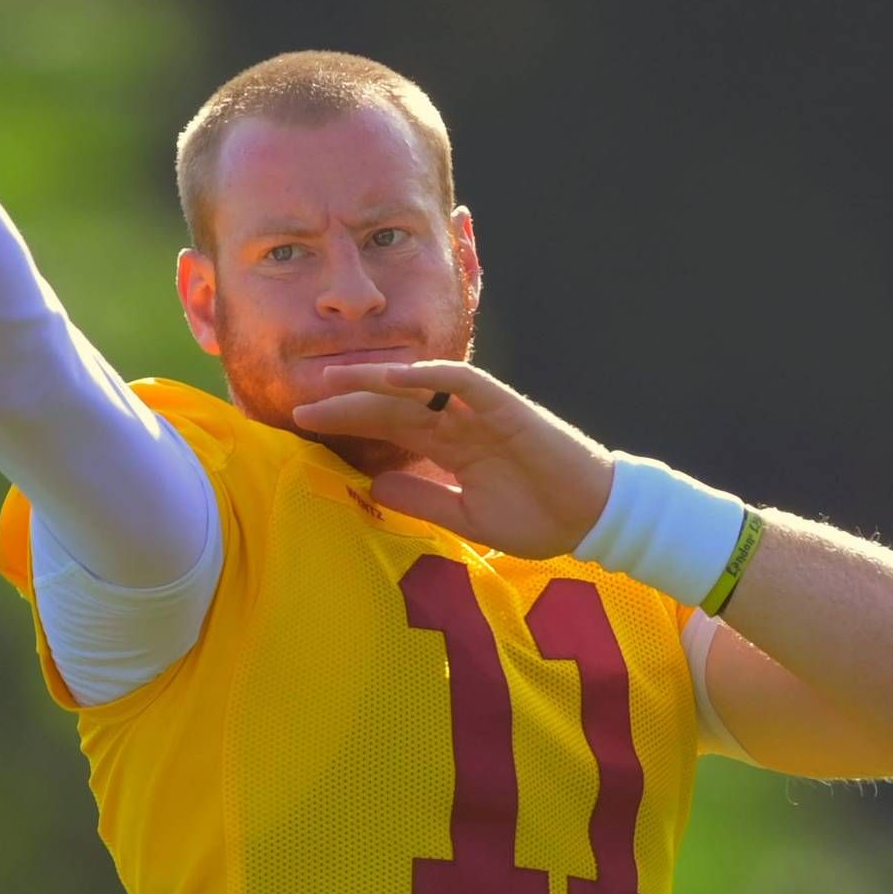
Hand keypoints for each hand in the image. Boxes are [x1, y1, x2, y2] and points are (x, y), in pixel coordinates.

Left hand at [290, 360, 615, 559]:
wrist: (592, 517)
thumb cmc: (538, 517)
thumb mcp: (466, 517)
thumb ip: (423, 500)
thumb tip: (373, 487)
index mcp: (448, 447)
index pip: (386, 427)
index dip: (347, 423)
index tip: (304, 424)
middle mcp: (457, 423)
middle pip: (391, 404)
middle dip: (347, 400)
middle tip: (301, 401)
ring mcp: (479, 412)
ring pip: (419, 386)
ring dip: (376, 379)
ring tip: (334, 378)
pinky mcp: (505, 406)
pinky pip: (463, 382)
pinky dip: (430, 376)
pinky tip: (395, 377)